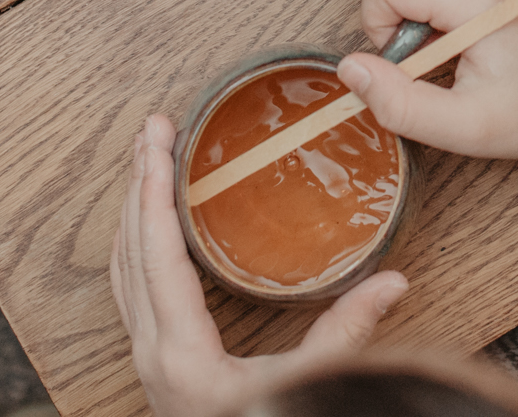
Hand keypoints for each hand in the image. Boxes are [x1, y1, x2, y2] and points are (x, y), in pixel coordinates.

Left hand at [111, 113, 407, 416]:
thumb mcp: (309, 389)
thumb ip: (346, 336)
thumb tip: (393, 282)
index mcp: (182, 354)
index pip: (157, 253)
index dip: (153, 191)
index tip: (157, 141)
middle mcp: (153, 354)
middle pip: (129, 251)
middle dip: (137, 184)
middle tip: (152, 129)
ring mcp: (150, 362)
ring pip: (123, 270)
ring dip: (134, 212)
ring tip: (150, 161)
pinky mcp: (160, 367)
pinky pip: (134, 290)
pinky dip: (139, 245)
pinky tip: (156, 227)